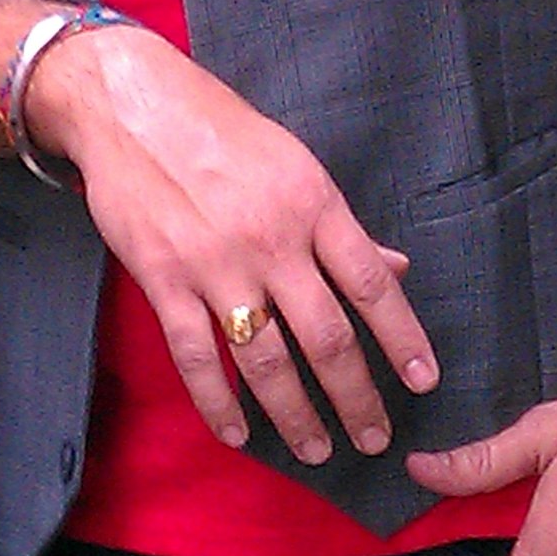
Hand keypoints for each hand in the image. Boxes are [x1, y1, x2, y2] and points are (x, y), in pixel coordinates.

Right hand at [28, 18, 438, 465]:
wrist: (133, 105)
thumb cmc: (220, 129)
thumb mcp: (295, 162)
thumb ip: (339, 225)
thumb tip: (394, 268)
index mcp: (312, 203)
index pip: (371, 283)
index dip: (402, 338)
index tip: (423, 381)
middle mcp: (271, 239)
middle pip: (326, 337)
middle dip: (356, 397)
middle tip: (374, 437)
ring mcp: (215, 265)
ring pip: (265, 360)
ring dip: (296, 415)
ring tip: (317, 449)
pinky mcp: (164, 281)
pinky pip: (197, 358)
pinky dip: (218, 404)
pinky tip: (239, 433)